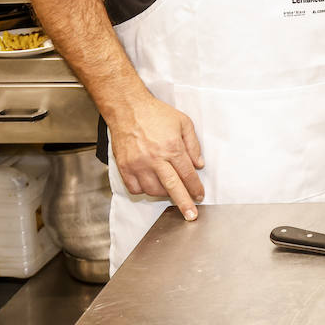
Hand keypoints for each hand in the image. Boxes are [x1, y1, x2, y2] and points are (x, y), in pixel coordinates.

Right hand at [109, 95, 204, 220]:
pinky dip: (145, 190)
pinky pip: (135, 188)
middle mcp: (155, 159)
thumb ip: (193, 145)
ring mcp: (138, 165)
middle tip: (191, 215)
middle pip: (173, 187)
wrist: (128, 109)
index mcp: (172, 148)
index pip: (187, 174)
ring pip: (153, 190)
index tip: (200, 196)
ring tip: (170, 191)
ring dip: (164, 194)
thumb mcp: (184, 123)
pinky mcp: (125, 167)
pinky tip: (152, 185)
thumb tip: (199, 165)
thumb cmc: (156, 114)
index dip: (195, 187)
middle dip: (184, 203)